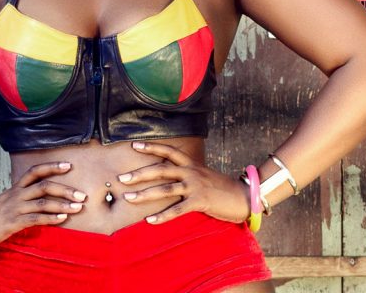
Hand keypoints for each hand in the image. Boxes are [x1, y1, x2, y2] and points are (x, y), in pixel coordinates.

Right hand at [0, 161, 86, 247]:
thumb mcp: (9, 199)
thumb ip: (24, 194)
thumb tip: (44, 193)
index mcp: (17, 187)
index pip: (36, 171)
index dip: (52, 166)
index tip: (69, 166)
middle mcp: (17, 194)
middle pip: (44, 185)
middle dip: (65, 189)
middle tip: (81, 194)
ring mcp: (16, 207)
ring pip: (43, 202)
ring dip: (62, 205)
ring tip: (77, 207)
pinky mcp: (14, 222)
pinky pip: (36, 219)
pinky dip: (51, 218)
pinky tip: (62, 219)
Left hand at [117, 141, 249, 224]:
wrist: (244, 196)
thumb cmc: (220, 187)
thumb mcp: (202, 175)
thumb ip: (186, 174)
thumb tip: (168, 175)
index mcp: (190, 164)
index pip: (168, 151)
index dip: (151, 147)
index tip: (134, 145)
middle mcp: (190, 171)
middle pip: (160, 170)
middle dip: (140, 173)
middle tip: (122, 178)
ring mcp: (195, 186)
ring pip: (165, 189)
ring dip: (144, 194)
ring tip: (128, 198)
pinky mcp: (200, 201)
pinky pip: (178, 209)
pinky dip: (163, 216)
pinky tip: (150, 220)